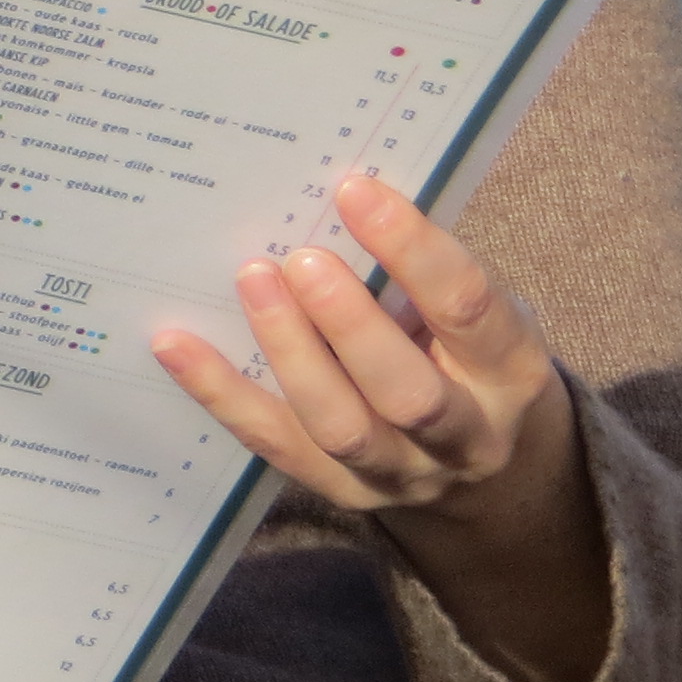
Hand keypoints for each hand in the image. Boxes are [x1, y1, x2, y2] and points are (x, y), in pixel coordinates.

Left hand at [148, 172, 611, 681]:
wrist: (487, 470)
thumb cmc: (465, 351)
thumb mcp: (474, 311)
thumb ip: (420, 268)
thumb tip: (334, 194)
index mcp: (508, 372)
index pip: (469, 310)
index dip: (414, 249)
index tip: (354, 189)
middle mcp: (465, 437)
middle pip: (409, 393)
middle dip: (351, 324)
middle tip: (302, 257)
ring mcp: (401, 474)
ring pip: (342, 427)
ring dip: (290, 353)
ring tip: (251, 280)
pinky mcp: (341, 491)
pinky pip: (275, 443)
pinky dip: (221, 392)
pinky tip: (173, 343)